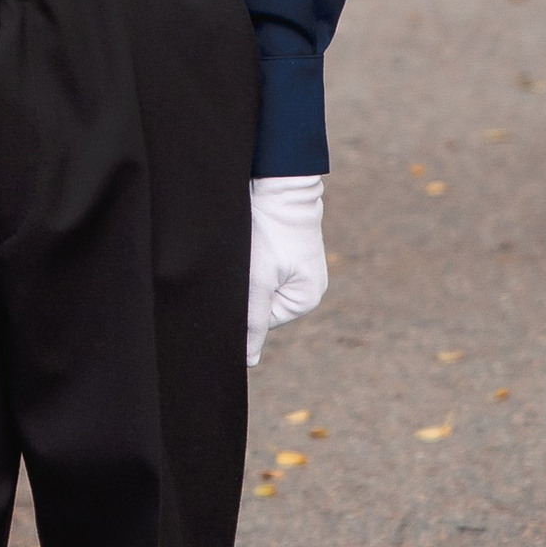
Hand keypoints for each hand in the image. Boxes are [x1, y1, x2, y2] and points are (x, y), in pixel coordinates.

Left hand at [246, 173, 326, 366]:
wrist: (279, 184)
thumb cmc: (268, 230)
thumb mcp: (256, 280)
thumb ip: (252, 322)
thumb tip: (248, 362)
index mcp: (305, 298)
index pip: (261, 322)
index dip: (243, 306)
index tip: (238, 281)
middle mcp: (307, 287)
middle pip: (261, 305)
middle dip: (247, 290)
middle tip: (242, 263)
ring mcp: (300, 269)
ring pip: (260, 287)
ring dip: (249, 274)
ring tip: (251, 250)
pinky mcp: (289, 253)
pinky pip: (265, 269)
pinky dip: (254, 260)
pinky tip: (253, 243)